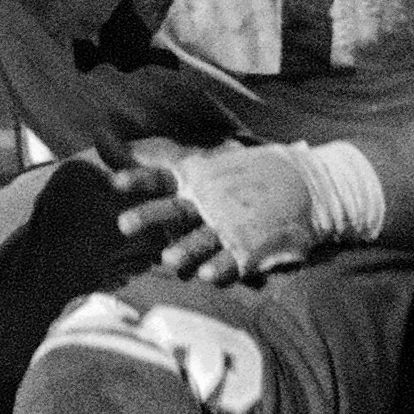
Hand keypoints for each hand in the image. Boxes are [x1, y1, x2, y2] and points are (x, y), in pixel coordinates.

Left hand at [110, 138, 316, 282]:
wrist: (311, 186)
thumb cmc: (252, 174)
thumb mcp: (210, 163)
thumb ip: (161, 162)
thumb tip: (103, 136)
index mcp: (199, 179)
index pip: (162, 177)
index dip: (138, 178)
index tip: (114, 182)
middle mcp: (211, 201)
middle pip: (174, 209)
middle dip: (150, 216)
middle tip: (123, 225)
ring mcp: (233, 224)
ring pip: (204, 237)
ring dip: (187, 248)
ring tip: (168, 260)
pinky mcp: (254, 246)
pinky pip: (234, 259)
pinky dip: (222, 268)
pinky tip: (209, 278)